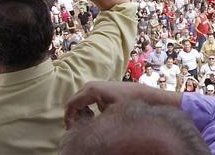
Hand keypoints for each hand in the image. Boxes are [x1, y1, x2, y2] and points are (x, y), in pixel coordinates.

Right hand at [64, 81, 181, 128]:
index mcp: (92, 90)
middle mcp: (92, 85)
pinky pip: (89, 97)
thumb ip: (93, 122)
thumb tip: (82, 130)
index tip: (72, 130)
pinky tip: (96, 114)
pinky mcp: (104, 87)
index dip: (68, 118)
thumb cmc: (129, 105)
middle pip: (74, 100)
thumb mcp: (110, 117)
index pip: (71, 104)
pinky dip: (88, 106)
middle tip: (79, 126)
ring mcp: (98, 85)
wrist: (146, 96)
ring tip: (90, 120)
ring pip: (81, 98)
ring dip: (81, 110)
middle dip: (74, 114)